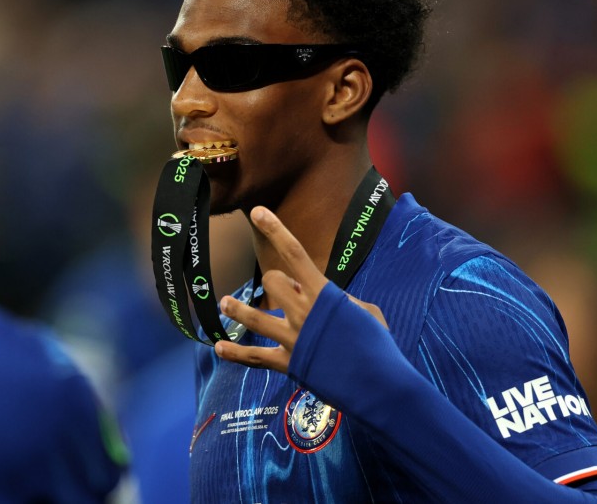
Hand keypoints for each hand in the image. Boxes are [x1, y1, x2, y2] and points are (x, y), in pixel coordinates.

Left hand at [214, 206, 386, 372]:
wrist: (376, 383)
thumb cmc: (377, 344)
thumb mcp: (366, 312)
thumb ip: (343, 301)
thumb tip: (326, 299)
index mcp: (323, 293)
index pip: (294, 253)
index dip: (275, 229)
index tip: (258, 212)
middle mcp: (303, 311)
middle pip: (272, 283)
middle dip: (275, 282)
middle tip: (283, 292)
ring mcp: (292, 338)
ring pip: (254, 318)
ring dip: (237, 309)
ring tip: (225, 303)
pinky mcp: (288, 363)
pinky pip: (255, 357)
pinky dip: (235, 353)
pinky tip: (219, 347)